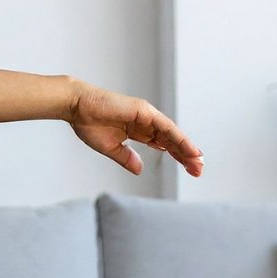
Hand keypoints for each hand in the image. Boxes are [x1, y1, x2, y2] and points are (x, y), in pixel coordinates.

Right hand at [68, 82, 202, 176]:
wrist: (78, 107)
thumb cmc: (89, 123)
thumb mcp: (111, 148)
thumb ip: (126, 158)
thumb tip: (139, 169)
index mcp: (138, 130)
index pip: (163, 144)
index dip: (176, 155)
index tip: (188, 168)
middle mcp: (146, 121)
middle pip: (171, 141)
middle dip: (185, 155)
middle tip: (198, 170)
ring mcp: (146, 115)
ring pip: (172, 135)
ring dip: (186, 149)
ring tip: (198, 162)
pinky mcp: (144, 111)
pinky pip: (166, 128)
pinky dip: (179, 138)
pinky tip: (189, 149)